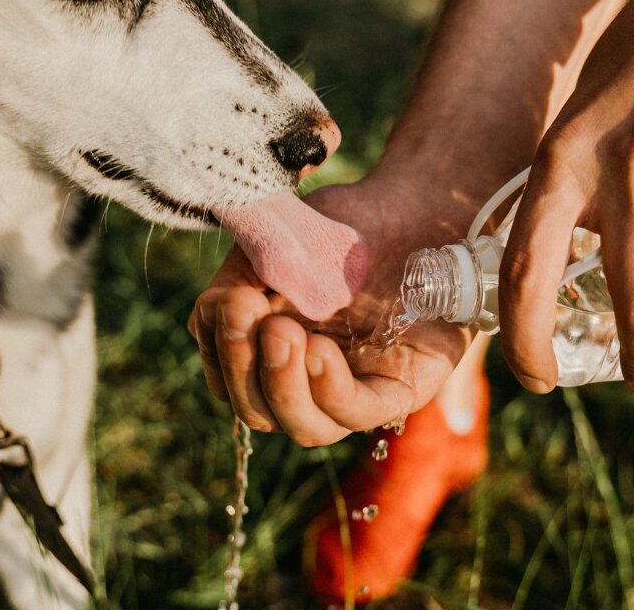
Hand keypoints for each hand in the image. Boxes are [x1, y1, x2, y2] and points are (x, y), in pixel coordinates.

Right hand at [188, 168, 483, 445]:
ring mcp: (354, 389)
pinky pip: (359, 414)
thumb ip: (242, 274)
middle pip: (258, 410)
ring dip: (282, 385)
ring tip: (283, 334)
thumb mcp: (281, 242)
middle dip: (243, 367)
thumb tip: (216, 311)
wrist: (417, 207)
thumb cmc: (345, 225)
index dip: (219, 350)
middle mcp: (309, 378)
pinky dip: (329, 389)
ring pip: (305, 427)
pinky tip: (318, 351)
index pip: (229, 377)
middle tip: (246, 314)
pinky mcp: (399, 389)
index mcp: (272, 349)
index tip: (226, 301)